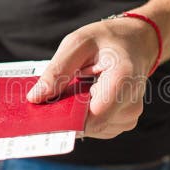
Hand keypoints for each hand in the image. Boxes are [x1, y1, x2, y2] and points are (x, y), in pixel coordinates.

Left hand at [27, 16, 159, 138]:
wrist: (134, 43)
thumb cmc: (106, 41)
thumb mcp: (78, 43)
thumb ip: (57, 70)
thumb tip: (35, 98)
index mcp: (123, 79)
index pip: (93, 116)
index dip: (67, 119)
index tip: (44, 113)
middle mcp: (131, 103)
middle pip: (89, 124)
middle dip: (67, 113)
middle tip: (57, 93)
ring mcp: (129, 116)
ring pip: (91, 129)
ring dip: (76, 113)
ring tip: (78, 88)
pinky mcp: (124, 123)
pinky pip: (96, 128)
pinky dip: (85, 115)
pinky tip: (86, 96)